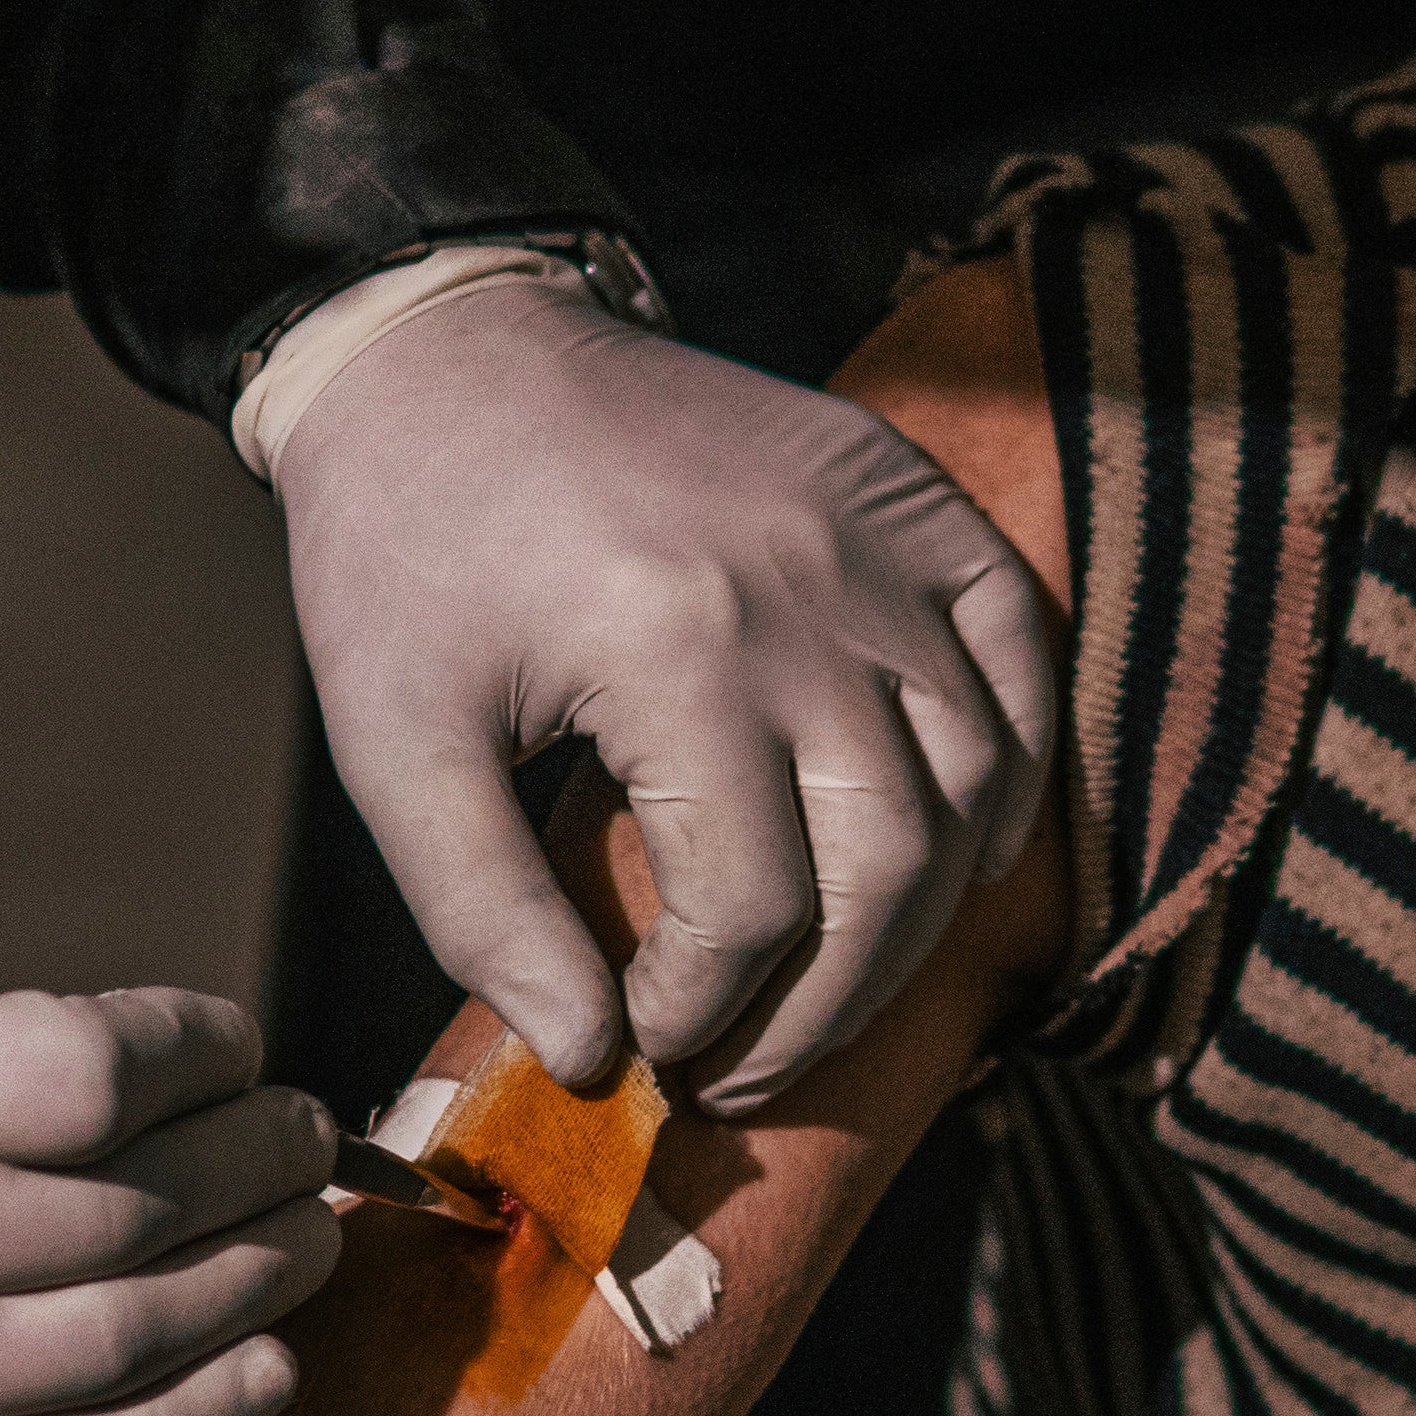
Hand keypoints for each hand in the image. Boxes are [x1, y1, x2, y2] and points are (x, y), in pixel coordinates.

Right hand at [0, 988, 337, 1415]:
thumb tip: (124, 1087)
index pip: (91, 1063)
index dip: (199, 1053)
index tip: (234, 1049)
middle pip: (145, 1200)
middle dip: (262, 1162)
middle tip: (311, 1144)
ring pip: (143, 1324)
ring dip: (262, 1277)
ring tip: (311, 1240)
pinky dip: (201, 1415)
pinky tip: (271, 1370)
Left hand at [274, 275, 1058, 1112]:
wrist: (450, 348)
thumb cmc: (406, 552)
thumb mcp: (393, 744)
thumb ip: (483, 915)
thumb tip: (586, 1056)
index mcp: (672, 650)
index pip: (750, 906)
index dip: (704, 1010)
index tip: (647, 1042)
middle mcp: (805, 594)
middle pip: (887, 868)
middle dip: (827, 1007)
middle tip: (747, 1067)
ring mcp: (876, 538)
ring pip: (971, 781)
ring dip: (919, 921)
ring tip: (831, 988)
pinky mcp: (909, 494)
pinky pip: (1021, 653)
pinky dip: (1014, 771)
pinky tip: (962, 857)